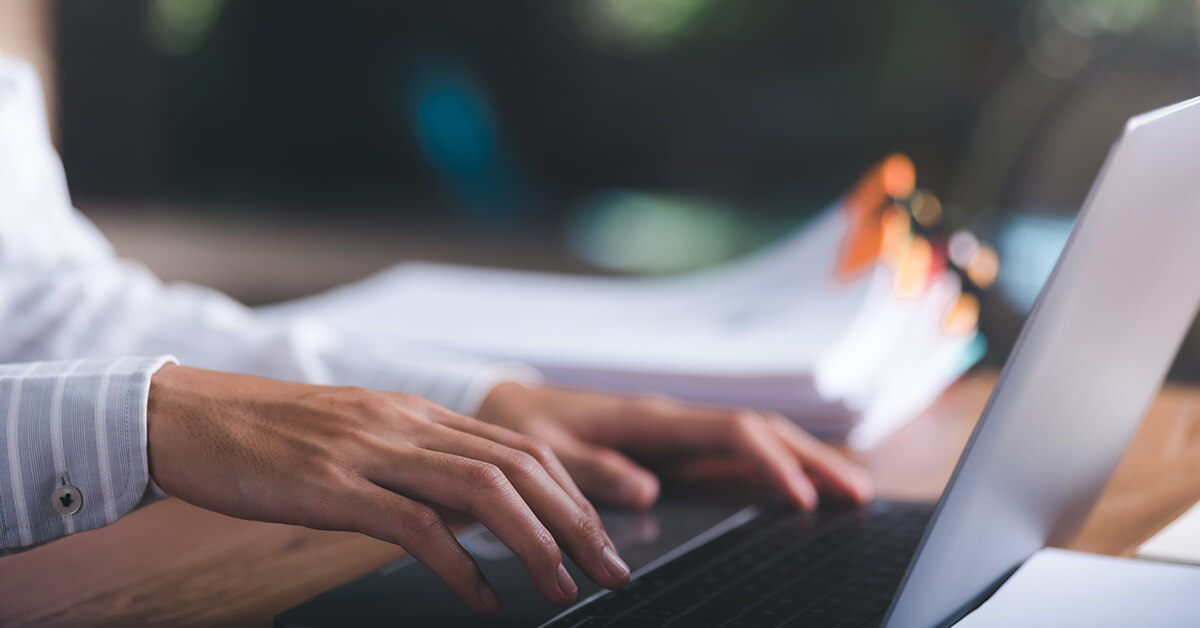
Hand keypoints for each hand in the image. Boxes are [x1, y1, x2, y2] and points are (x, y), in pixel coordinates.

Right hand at [145, 365, 630, 613]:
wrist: (190, 416)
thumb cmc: (274, 437)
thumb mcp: (363, 441)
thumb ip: (422, 465)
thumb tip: (478, 512)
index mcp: (418, 413)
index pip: (521, 448)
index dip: (573, 493)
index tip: (603, 537)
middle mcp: (407, 424)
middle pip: (519, 466)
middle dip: (576, 521)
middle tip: (611, 569)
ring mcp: (371, 451)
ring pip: (481, 489)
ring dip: (534, 542)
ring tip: (562, 586)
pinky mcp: (332, 485)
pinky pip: (412, 524)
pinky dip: (458, 564)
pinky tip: (480, 596)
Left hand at [476, 383, 872, 509]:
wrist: (506, 406)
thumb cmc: (524, 427)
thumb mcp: (545, 453)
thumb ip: (591, 471)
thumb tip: (648, 490)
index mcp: (648, 418)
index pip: (729, 432)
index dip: (771, 462)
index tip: (799, 497)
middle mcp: (672, 419)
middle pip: (759, 430)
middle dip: (810, 458)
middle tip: (856, 494)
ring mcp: (677, 431)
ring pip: (755, 437)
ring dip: (802, 459)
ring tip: (847, 490)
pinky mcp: (673, 444)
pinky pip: (733, 451)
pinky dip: (773, 464)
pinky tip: (796, 485)